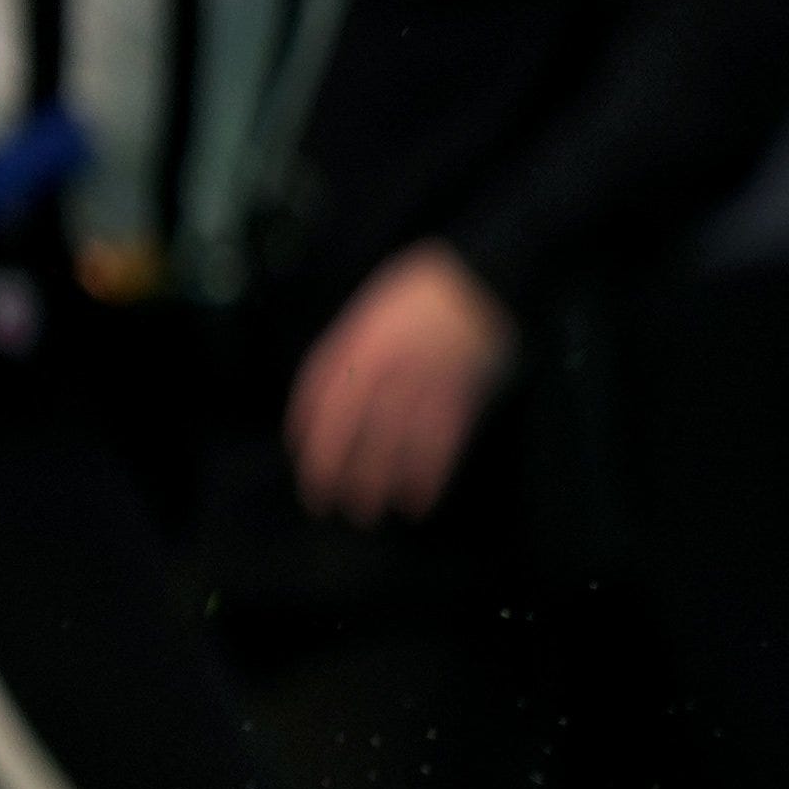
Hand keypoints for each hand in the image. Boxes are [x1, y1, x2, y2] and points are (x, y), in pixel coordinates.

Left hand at [286, 244, 511, 524]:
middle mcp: (382, 369)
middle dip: (337, 474)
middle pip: (350, 431)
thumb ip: (350, 350)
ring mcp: (423, 384)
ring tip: (372, 512)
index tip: (305, 466)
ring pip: (392, 445)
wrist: (483, 277)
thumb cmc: (425, 291)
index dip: (309, 439)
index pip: (319, 401)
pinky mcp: (460, 397)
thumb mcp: (371, 310)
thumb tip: (334, 396)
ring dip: (379, 484)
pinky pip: (440, 445)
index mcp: (356, 345)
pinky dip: (429, 477)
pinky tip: (419, 499)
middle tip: (330, 505)